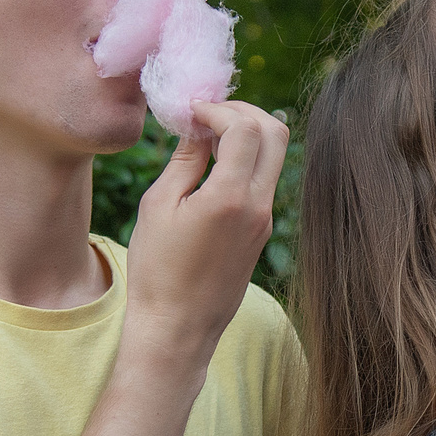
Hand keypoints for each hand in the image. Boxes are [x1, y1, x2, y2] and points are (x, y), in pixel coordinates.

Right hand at [122, 99, 287, 357]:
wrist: (178, 326)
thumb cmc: (158, 269)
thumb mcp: (159, 206)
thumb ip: (185, 160)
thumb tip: (199, 127)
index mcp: (230, 197)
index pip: (244, 127)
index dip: (218, 109)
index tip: (191, 111)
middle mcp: (259, 206)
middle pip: (276, 133)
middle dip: (243, 111)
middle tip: (209, 114)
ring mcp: (265, 220)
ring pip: (274, 156)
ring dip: (247, 134)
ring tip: (208, 137)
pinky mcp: (263, 231)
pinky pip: (264, 180)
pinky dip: (246, 160)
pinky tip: (214, 165)